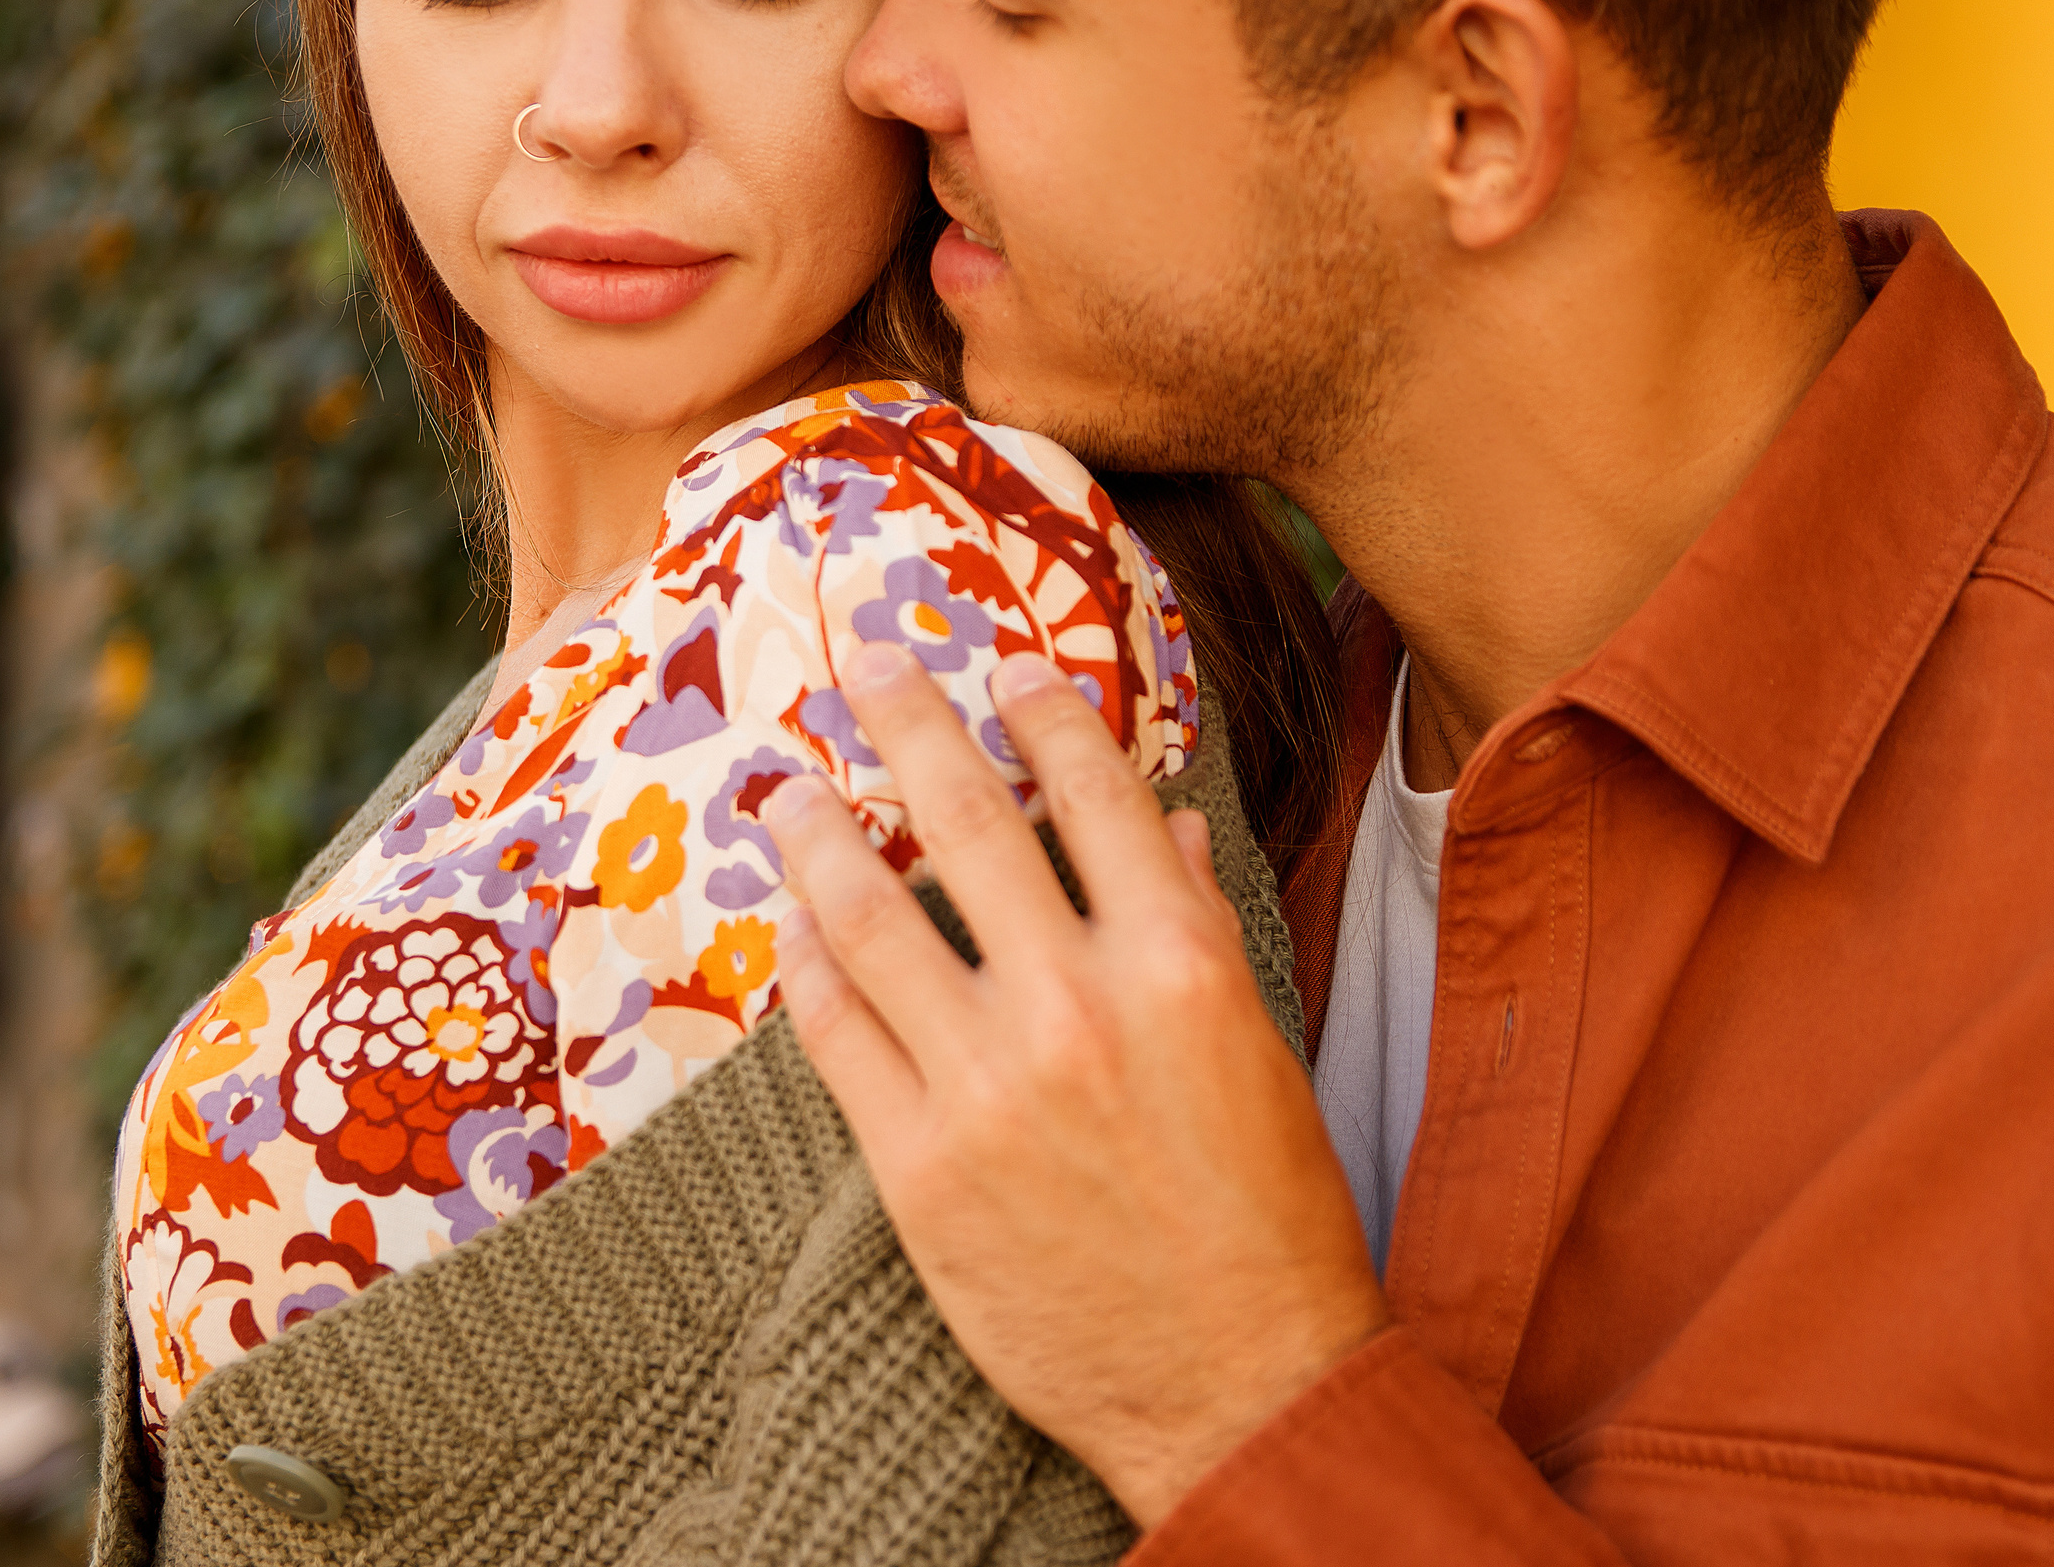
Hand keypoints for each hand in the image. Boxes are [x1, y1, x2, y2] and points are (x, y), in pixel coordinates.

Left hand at [764, 642, 1388, 1528]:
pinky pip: (837, 1035)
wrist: (1241, 1386)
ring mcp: (987, 1085)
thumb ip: (1194, 925)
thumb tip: (1156, 823)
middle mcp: (1077, 1005)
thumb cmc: (1265, 1216)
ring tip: (788, 792)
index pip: (1093, 794)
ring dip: (820, 837)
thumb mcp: (1258, 1052)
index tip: (1002, 671)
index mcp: (1178, 964)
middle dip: (908, 725)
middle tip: (865, 666)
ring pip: (873, 918)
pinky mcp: (919, 1168)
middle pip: (966, 824)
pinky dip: (809, 968)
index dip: (1040, 715)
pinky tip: (794, 930)